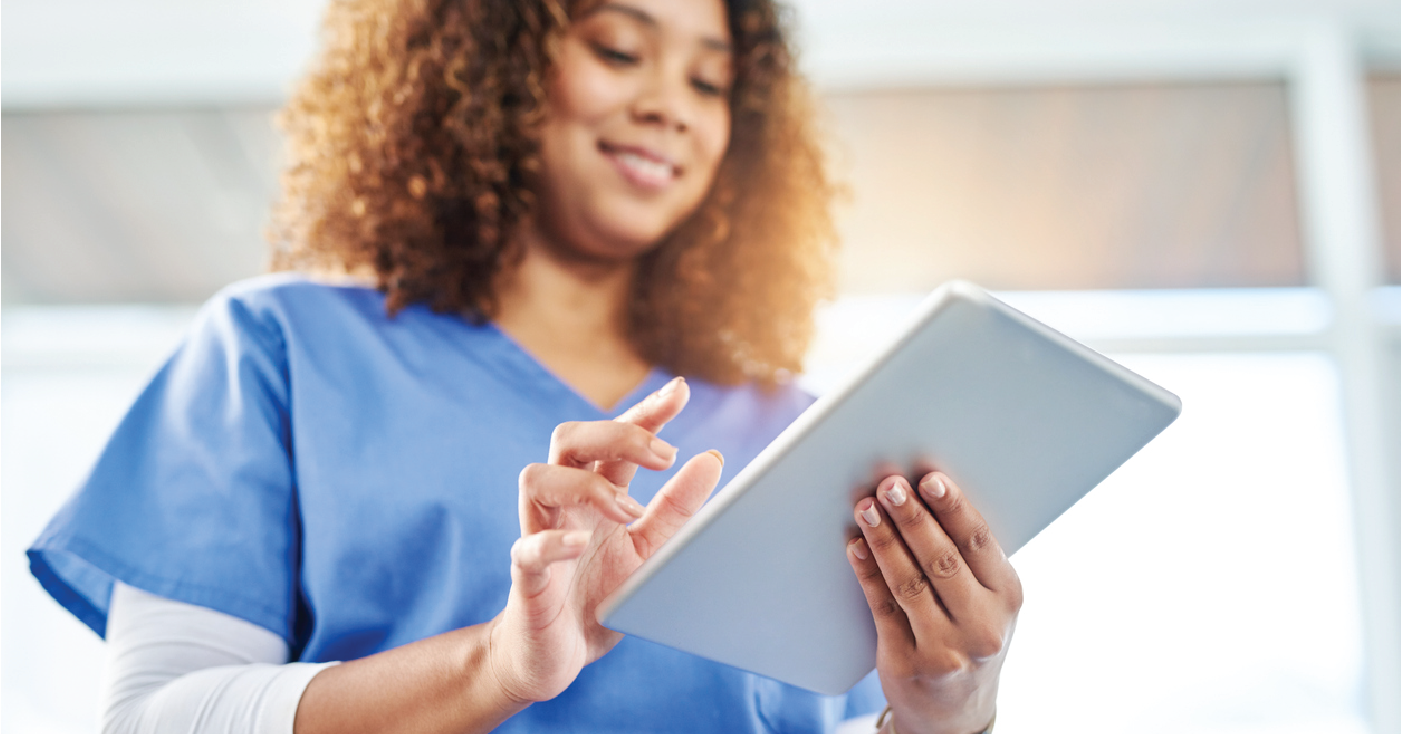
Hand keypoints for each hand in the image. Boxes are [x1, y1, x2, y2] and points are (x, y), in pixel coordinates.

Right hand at [487, 377, 722, 704]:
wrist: (555, 657)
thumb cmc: (598, 597)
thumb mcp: (649, 550)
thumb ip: (677, 508)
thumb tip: (712, 459)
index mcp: (596, 495)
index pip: (614, 439)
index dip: (644, 412)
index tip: (680, 392)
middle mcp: (564, 505)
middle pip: (570, 439)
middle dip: (617, 434)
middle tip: (665, 456)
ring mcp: (540, 536)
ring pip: (536, 477)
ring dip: (586, 484)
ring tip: (629, 510)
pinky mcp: (526, 579)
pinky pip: (527, 549)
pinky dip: (550, 541)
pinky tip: (578, 543)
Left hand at [848, 471, 1022, 733]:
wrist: (956, 713)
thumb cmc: (968, 636)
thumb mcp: (986, 601)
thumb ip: (966, 557)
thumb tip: (925, 494)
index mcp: (1007, 597)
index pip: (979, 543)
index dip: (953, 508)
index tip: (931, 479)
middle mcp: (982, 626)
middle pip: (942, 560)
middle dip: (913, 519)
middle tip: (890, 486)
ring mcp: (945, 650)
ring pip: (909, 583)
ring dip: (884, 540)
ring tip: (866, 509)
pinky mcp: (909, 663)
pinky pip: (882, 608)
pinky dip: (867, 573)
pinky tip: (856, 547)